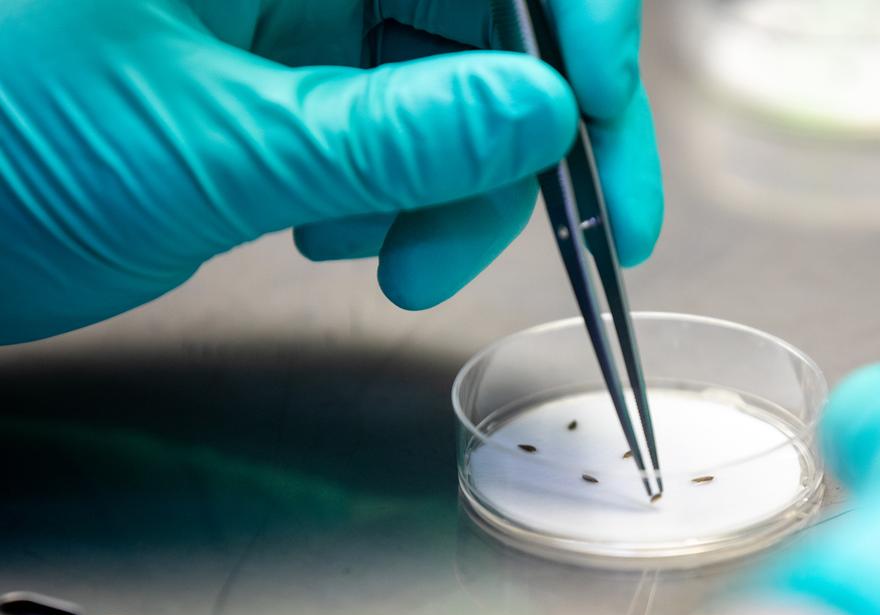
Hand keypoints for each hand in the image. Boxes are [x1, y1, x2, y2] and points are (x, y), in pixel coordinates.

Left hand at [0, 0, 661, 342]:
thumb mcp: (212, 152)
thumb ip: (394, 136)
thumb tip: (544, 112)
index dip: (567, 13)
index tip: (600, 107)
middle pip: (483, 11)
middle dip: (529, 130)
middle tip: (576, 227)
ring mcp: (290, 11)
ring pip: (455, 81)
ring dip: (462, 185)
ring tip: (399, 259)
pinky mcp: (287, 77)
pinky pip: (402, 128)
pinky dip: (408, 196)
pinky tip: (345, 236)